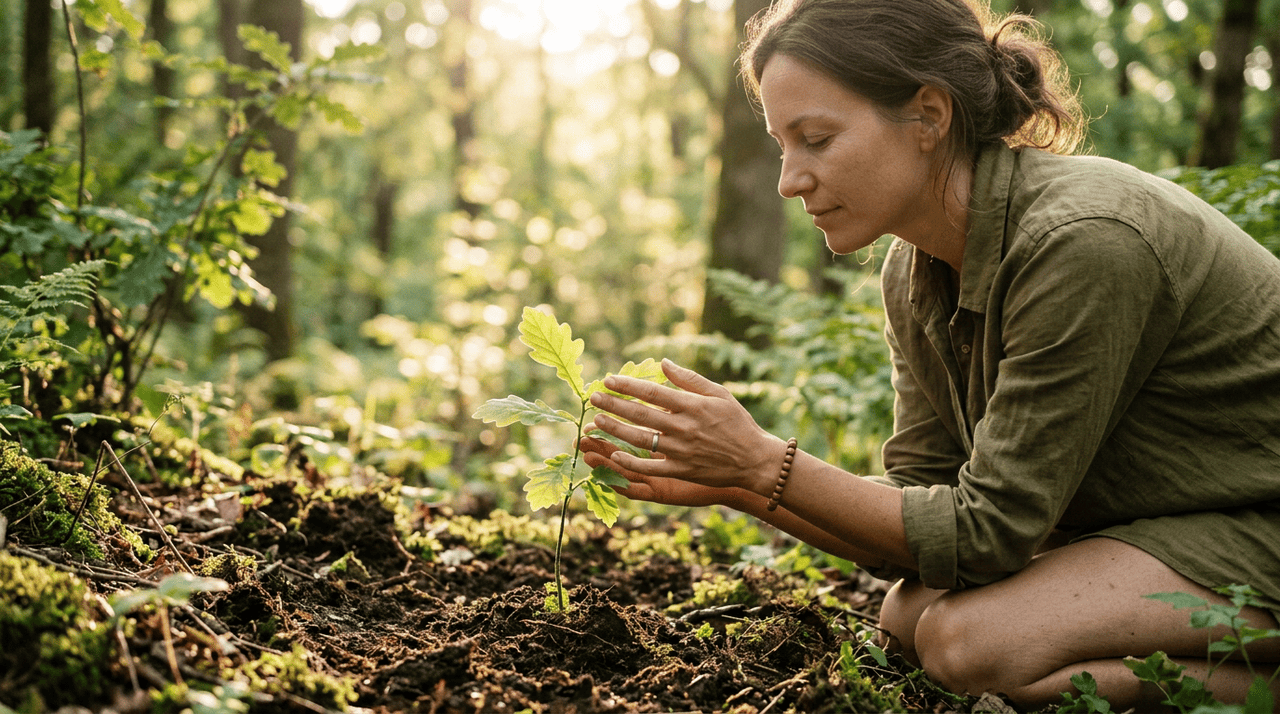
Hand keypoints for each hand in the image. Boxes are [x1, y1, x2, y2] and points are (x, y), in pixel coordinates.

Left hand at [583, 359, 785, 497]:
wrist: (755, 460)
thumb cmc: (738, 423)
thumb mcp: (719, 394)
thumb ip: (690, 379)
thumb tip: (664, 363)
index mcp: (692, 406)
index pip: (652, 392)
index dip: (628, 385)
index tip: (609, 379)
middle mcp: (684, 427)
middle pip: (640, 414)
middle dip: (613, 404)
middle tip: (594, 398)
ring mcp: (681, 451)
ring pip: (640, 439)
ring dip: (616, 429)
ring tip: (597, 421)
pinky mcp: (681, 471)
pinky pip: (651, 467)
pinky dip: (631, 462)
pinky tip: (614, 454)